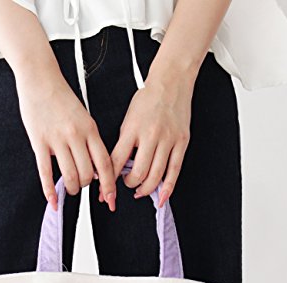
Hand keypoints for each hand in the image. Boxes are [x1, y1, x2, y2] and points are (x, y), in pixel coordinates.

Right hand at [18, 74, 116, 211]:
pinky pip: (45, 172)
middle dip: (85, 186)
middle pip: (86, 174)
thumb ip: (91, 142)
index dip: (109, 185)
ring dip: (71, 188)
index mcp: (90, 129)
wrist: (40, 78)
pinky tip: (52, 202)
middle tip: (81, 185)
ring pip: (69, 175)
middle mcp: (76, 135)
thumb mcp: (85, 118)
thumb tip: (95, 170)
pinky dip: (49, 191)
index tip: (111, 199)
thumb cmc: (62, 98)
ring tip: (69, 187)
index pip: (104, 164)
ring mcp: (56, 139)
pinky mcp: (39, 142)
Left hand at [105, 72, 194, 207]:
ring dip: (145, 189)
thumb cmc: (148, 99)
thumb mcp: (127, 120)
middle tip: (127, 184)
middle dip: (129, 184)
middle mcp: (150, 135)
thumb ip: (123, 144)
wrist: (172, 82)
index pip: (117, 161)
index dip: (109, 180)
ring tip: (139, 190)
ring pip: (156, 176)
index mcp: (132, 129)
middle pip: (138, 173)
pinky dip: (167, 188)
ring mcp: (168, 140)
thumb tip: (115, 167)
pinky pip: (174, 171)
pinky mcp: (182, 143)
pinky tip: (161, 197)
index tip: (105, 190)